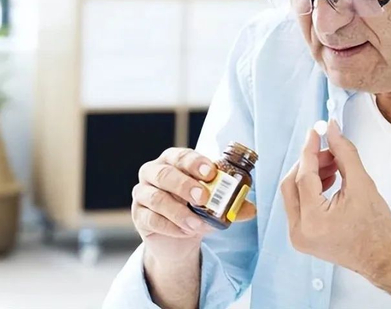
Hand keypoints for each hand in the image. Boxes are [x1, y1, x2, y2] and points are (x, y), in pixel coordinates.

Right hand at [132, 147, 256, 264]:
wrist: (181, 235)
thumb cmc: (198, 207)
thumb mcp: (217, 203)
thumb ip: (232, 203)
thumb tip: (251, 208)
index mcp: (174, 160)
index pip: (182, 156)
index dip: (196, 163)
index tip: (211, 173)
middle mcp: (154, 172)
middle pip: (164, 173)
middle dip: (185, 185)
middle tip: (203, 198)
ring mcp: (143, 193)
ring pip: (156, 198)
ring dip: (178, 212)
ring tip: (197, 224)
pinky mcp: (139, 215)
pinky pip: (150, 219)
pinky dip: (169, 226)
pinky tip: (185, 232)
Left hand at [280, 120, 390, 306]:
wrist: (383, 258)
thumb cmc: (377, 228)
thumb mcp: (362, 184)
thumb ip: (344, 153)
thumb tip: (332, 130)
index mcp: (313, 221)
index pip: (303, 176)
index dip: (309, 150)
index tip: (315, 133)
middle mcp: (299, 232)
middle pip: (291, 184)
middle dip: (308, 163)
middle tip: (328, 151)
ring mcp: (298, 237)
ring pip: (293, 194)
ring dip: (309, 175)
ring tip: (333, 165)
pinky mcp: (302, 237)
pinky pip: (298, 205)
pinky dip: (310, 190)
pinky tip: (328, 179)